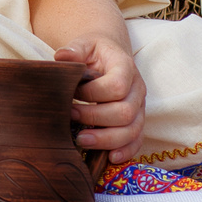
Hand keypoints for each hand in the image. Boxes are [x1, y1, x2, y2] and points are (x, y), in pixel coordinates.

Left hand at [54, 37, 146, 162]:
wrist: (110, 54)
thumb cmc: (94, 51)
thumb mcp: (84, 43)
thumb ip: (74, 49)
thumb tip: (62, 57)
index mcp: (126, 68)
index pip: (116, 86)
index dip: (93, 94)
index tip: (72, 93)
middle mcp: (137, 89)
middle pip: (125, 112)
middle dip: (94, 118)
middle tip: (69, 116)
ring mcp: (139, 108)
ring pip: (132, 131)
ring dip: (106, 139)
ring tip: (81, 140)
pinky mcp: (137, 121)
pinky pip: (137, 140)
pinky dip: (125, 151)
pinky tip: (109, 157)